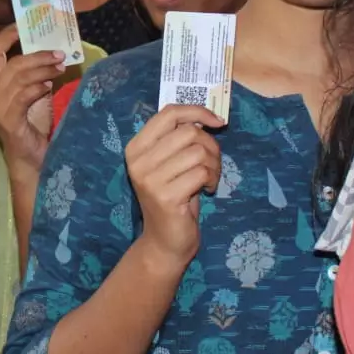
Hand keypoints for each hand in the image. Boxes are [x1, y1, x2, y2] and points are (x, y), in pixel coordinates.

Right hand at [0, 25, 61, 170]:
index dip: (7, 34)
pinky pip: (23, 96)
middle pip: (12, 62)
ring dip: (43, 69)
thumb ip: (38, 73)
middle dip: (38, 54)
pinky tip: (49, 86)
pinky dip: (37, 88)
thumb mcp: (37, 92)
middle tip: (60, 53)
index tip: (26, 24)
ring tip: (60, 67)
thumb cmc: (34, 124)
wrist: (33, 158)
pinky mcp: (7, 120)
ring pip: (19, 77)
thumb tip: (56, 50)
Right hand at [126, 104, 223, 266]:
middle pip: (188, 132)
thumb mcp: (171, 163)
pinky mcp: (165, 196)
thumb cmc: (174, 197)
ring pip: (198, 152)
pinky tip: (206, 190)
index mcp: (136, 147)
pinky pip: (201, 172)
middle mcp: (138, 161)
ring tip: (208, 178)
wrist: (165, 241)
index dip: (197, 112)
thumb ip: (179, 139)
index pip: (168, 113)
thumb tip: (209, 117)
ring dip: (213, 165)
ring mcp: (149, 179)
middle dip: (210, 146)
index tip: (218, 122)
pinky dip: (211, 179)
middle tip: (211, 164)